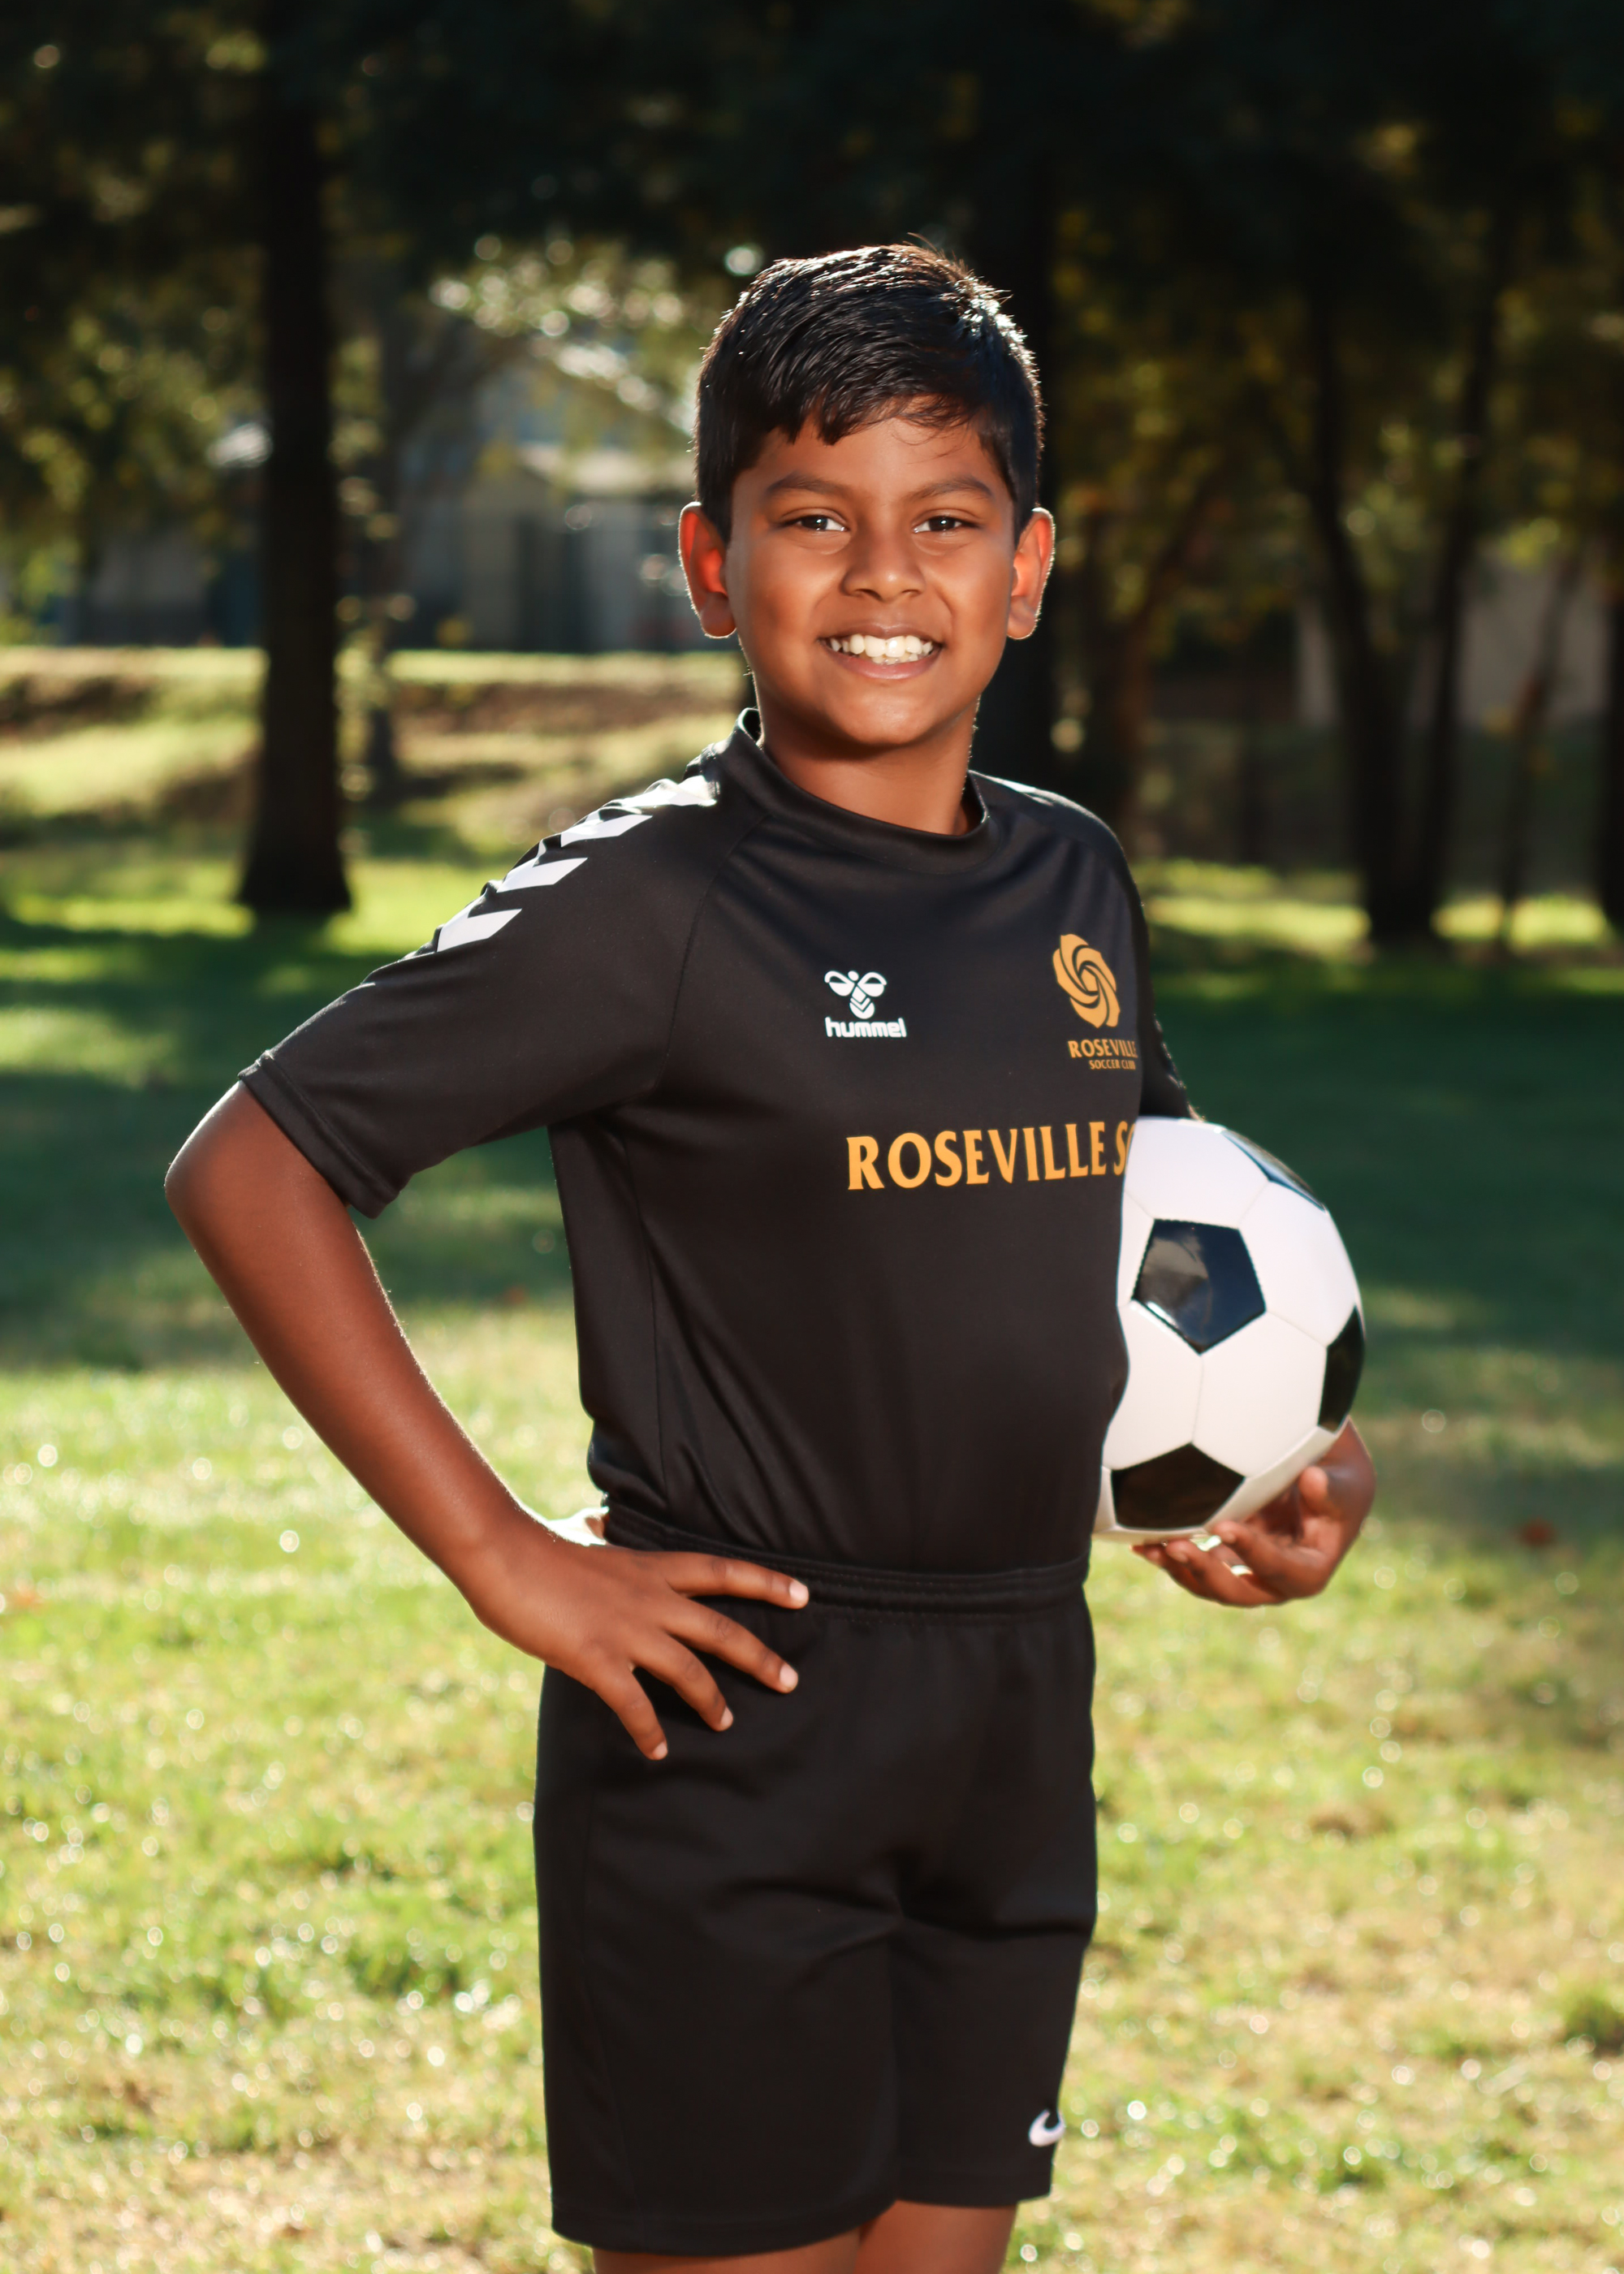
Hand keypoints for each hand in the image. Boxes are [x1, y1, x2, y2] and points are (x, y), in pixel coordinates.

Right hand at [458, 1509, 807, 1759]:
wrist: (502, 1554)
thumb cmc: (535, 1543)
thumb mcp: (577, 1530)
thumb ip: (597, 1531)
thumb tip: (599, 1522)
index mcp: (649, 1567)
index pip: (722, 1571)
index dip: (765, 1583)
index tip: (803, 1593)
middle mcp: (649, 1598)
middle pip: (720, 1628)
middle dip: (759, 1657)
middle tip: (791, 1680)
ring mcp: (626, 1629)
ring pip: (688, 1670)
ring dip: (711, 1701)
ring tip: (726, 1723)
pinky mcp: (597, 1658)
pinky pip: (634, 1704)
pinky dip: (649, 1731)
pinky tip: (658, 1751)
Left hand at [1131, 1422, 1374, 1608]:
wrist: (1321, 1481)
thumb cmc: (1335, 1480)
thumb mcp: (1341, 1482)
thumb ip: (1331, 1488)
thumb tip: (1312, 1482)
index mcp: (1310, 1571)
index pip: (1280, 1570)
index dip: (1252, 1552)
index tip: (1224, 1526)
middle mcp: (1276, 1583)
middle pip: (1238, 1592)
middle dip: (1204, 1572)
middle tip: (1175, 1546)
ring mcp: (1247, 1576)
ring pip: (1209, 1586)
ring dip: (1178, 1570)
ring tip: (1149, 1547)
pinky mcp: (1225, 1562)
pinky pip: (1195, 1567)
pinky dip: (1169, 1557)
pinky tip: (1139, 1543)